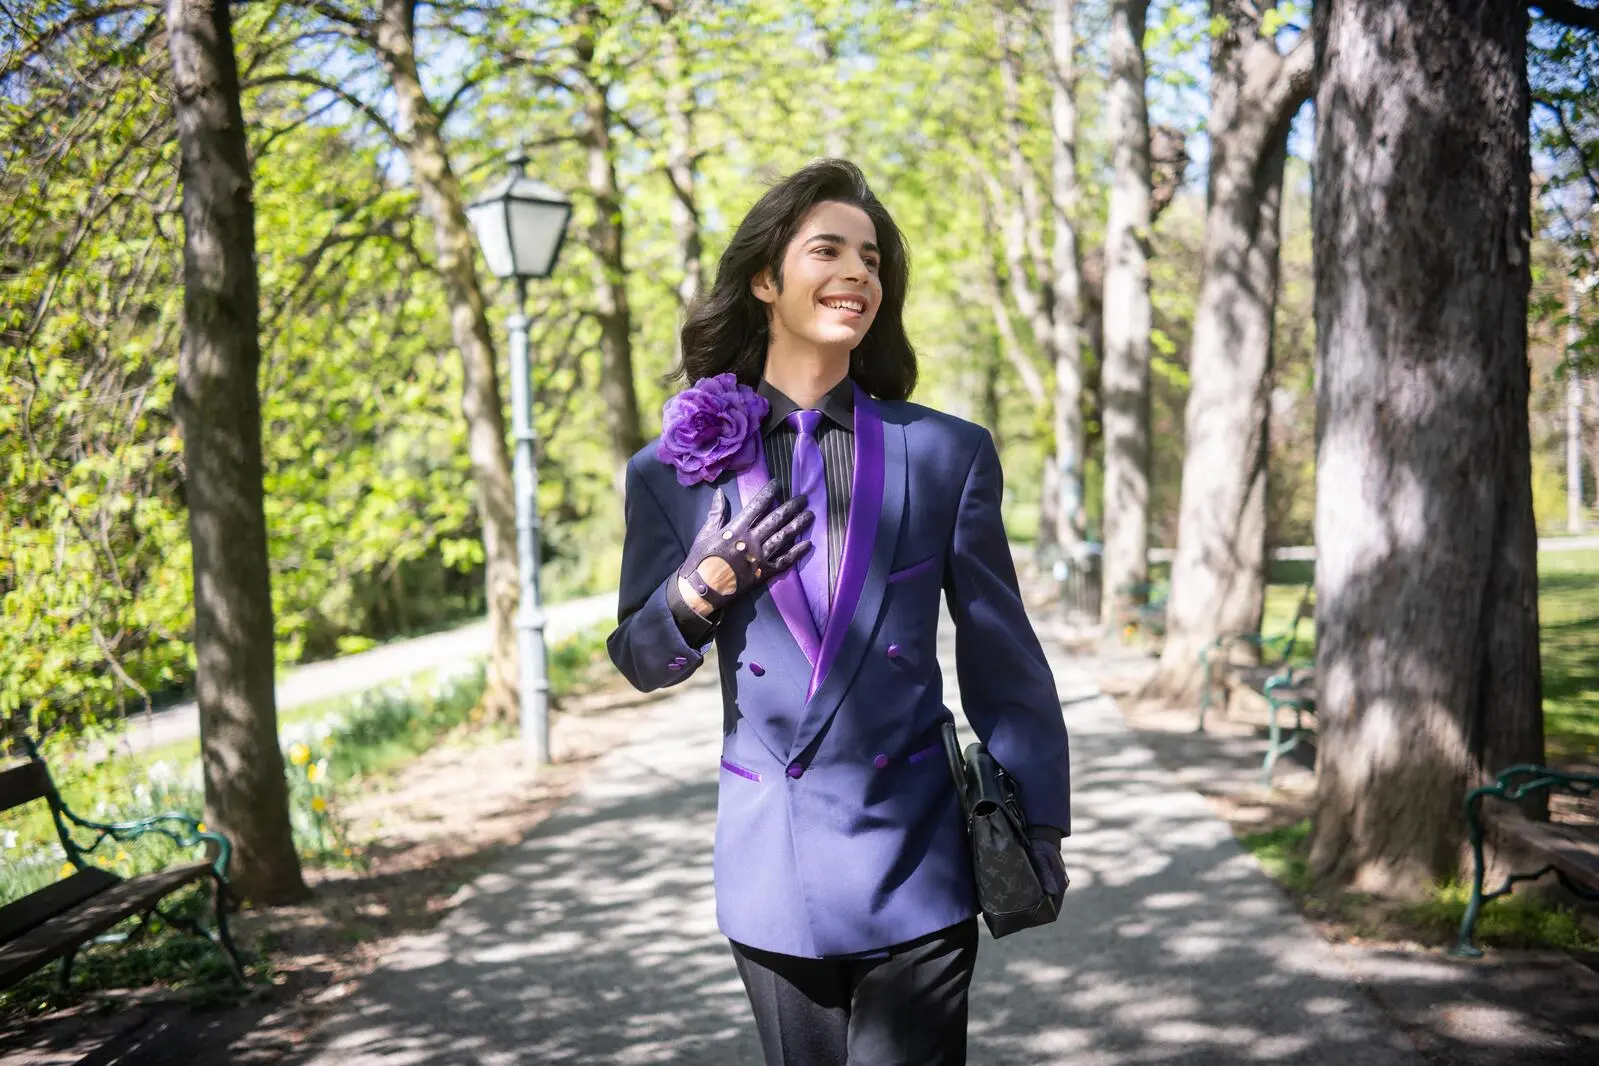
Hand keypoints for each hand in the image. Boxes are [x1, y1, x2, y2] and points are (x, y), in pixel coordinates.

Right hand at [677, 478, 812, 615]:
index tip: (778, 483)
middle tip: (804, 498)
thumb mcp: (704, 534)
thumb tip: (720, 492)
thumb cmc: (701, 561)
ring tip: (810, 515)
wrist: (702, 591)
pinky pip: (784, 561)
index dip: (768, 493)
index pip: (756, 506)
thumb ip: (715, 513)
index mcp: (736, 529)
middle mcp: (751, 541)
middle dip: (791, 507)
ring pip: (784, 537)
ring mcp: (760, 558)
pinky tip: (808, 544)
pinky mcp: (764, 573)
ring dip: (798, 525)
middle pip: (775, 519)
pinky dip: (797, 552)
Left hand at [1027, 837, 1068, 908]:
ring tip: (1021, 908)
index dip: (1044, 915)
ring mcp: (1056, 881)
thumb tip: (1051, 893)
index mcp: (1060, 882)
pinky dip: (1036, 896)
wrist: (1042, 834)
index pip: (1054, 908)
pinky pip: (1044, 892)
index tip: (1030, 919)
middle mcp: (1060, 884)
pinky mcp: (1050, 878)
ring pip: (1047, 899)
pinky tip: (1024, 898)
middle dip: (1038, 912)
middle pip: (1050, 906)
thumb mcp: (1041, 859)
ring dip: (1037, 904)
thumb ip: (1046, 874)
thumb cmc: (1041, 846)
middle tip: (1021, 915)